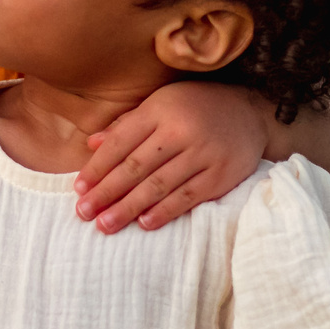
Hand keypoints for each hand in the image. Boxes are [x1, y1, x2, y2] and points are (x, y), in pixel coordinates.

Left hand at [73, 79, 268, 232]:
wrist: (250, 111)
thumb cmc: (195, 107)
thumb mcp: (160, 104)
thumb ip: (127, 125)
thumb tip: (92, 143)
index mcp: (160, 110)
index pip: (121, 143)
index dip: (97, 168)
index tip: (78, 189)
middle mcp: (180, 131)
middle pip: (136, 167)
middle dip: (106, 192)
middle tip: (84, 212)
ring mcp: (203, 154)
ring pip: (158, 186)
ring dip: (128, 207)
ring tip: (106, 224)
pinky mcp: (221, 175)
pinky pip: (187, 197)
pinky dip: (164, 212)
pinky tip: (144, 223)